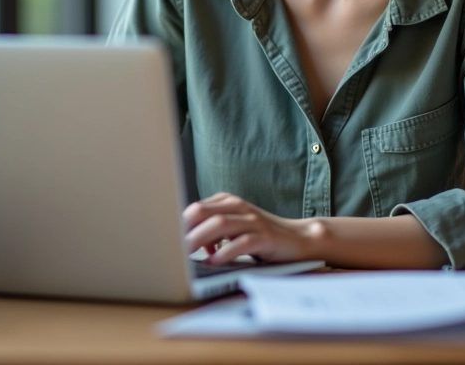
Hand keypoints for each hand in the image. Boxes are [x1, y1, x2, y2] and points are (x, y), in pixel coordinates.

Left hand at [183, 192, 314, 264]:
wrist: (298, 238)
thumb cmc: (261, 235)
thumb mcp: (234, 228)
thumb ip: (212, 231)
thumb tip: (186, 243)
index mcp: (228, 202)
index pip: (196, 209)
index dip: (180, 225)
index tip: (167, 241)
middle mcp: (239, 207)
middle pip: (203, 213)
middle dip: (185, 230)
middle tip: (171, 248)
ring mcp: (252, 221)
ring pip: (220, 224)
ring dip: (200, 239)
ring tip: (186, 254)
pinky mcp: (265, 237)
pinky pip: (242, 242)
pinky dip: (225, 252)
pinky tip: (214, 261)